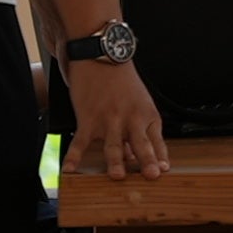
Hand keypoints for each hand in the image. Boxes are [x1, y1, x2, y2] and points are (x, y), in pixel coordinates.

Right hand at [67, 58, 169, 177]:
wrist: (101, 57)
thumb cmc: (122, 82)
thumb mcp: (140, 102)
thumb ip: (140, 130)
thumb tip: (137, 158)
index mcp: (146, 115)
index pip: (156, 139)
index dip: (160, 156)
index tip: (163, 171)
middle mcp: (130, 119)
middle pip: (140, 143)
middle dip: (146, 160)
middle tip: (151, 175)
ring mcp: (109, 120)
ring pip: (113, 144)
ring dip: (115, 161)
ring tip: (117, 176)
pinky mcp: (88, 119)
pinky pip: (81, 142)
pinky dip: (74, 156)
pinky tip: (69, 169)